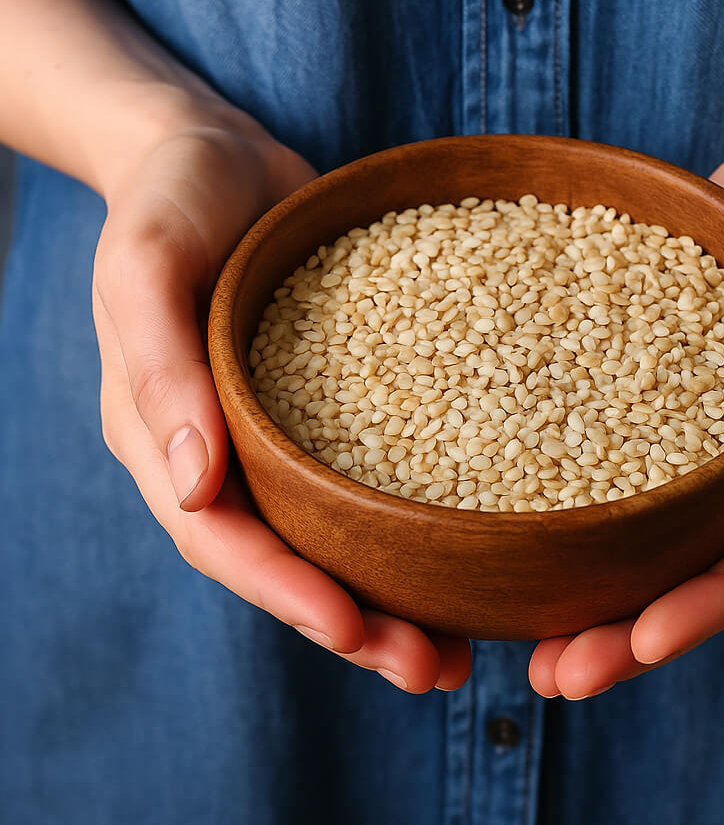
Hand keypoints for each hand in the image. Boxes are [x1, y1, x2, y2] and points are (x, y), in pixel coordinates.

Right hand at [92, 113, 471, 691]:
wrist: (218, 153)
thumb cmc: (170, 199)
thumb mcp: (146, 266)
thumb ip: (158, 369)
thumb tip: (197, 487)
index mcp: (171, 440)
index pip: (225, 541)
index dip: (285, 593)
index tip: (354, 632)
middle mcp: (230, 453)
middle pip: (290, 561)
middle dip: (355, 624)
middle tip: (432, 671)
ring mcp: (286, 433)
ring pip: (338, 534)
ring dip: (395, 594)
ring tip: (464, 646)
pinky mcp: (340, 401)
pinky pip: (376, 470)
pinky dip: (417, 517)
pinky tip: (476, 543)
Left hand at [529, 98, 723, 698]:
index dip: (711, 608)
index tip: (639, 645)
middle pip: (706, 570)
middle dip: (636, 631)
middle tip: (553, 677)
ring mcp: (723, 439)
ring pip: (661, 535)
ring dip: (600, 592)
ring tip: (524, 636)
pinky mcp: (673, 399)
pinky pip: (629, 461)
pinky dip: (583, 507)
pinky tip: (519, 525)